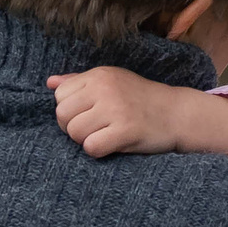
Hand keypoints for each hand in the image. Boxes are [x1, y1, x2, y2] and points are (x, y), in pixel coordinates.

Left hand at [47, 68, 227, 163]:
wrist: (177, 113)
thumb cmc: (140, 99)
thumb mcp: (112, 82)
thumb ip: (79, 82)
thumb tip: (50, 83)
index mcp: (99, 75)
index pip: (60, 96)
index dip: (69, 111)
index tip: (87, 115)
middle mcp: (105, 88)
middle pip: (63, 116)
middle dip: (74, 128)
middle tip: (96, 129)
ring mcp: (116, 109)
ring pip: (74, 133)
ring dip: (86, 140)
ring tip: (106, 135)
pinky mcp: (126, 130)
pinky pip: (92, 147)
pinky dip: (98, 151)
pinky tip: (112, 145)